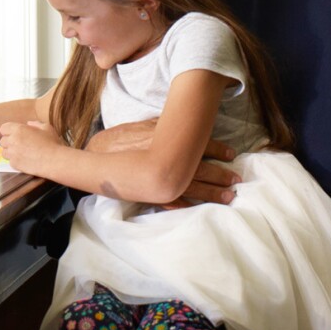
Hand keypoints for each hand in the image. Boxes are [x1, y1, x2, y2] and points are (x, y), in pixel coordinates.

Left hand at [0, 120, 61, 173]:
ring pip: (4, 152)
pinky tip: (24, 160)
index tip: (14, 134)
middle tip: (19, 144)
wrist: (54, 161)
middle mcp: (12, 141)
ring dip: (10, 152)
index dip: (8, 131)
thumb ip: (35, 124)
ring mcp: (12, 154)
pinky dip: (15, 161)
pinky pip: (10, 161)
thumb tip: (28, 123)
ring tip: (21, 153)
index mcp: (19, 129)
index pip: (3, 128)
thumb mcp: (46, 128)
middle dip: (9, 142)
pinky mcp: (14, 164)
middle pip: (2, 141)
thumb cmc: (52, 143)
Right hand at [84, 119, 239, 207]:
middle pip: (200, 168)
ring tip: (228, 196)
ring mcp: (159, 180)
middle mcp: (165, 161)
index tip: (231, 154)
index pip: (198, 144)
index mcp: (166, 141)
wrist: (93, 158)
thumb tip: (182, 120)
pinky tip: (201, 208)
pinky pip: (174, 202)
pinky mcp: (151, 193)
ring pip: (192, 187)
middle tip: (237, 179)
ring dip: (212, 192)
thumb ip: (161, 124)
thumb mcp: (141, 125)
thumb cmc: (116, 140)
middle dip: (220, 175)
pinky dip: (188, 205)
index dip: (216, 149)